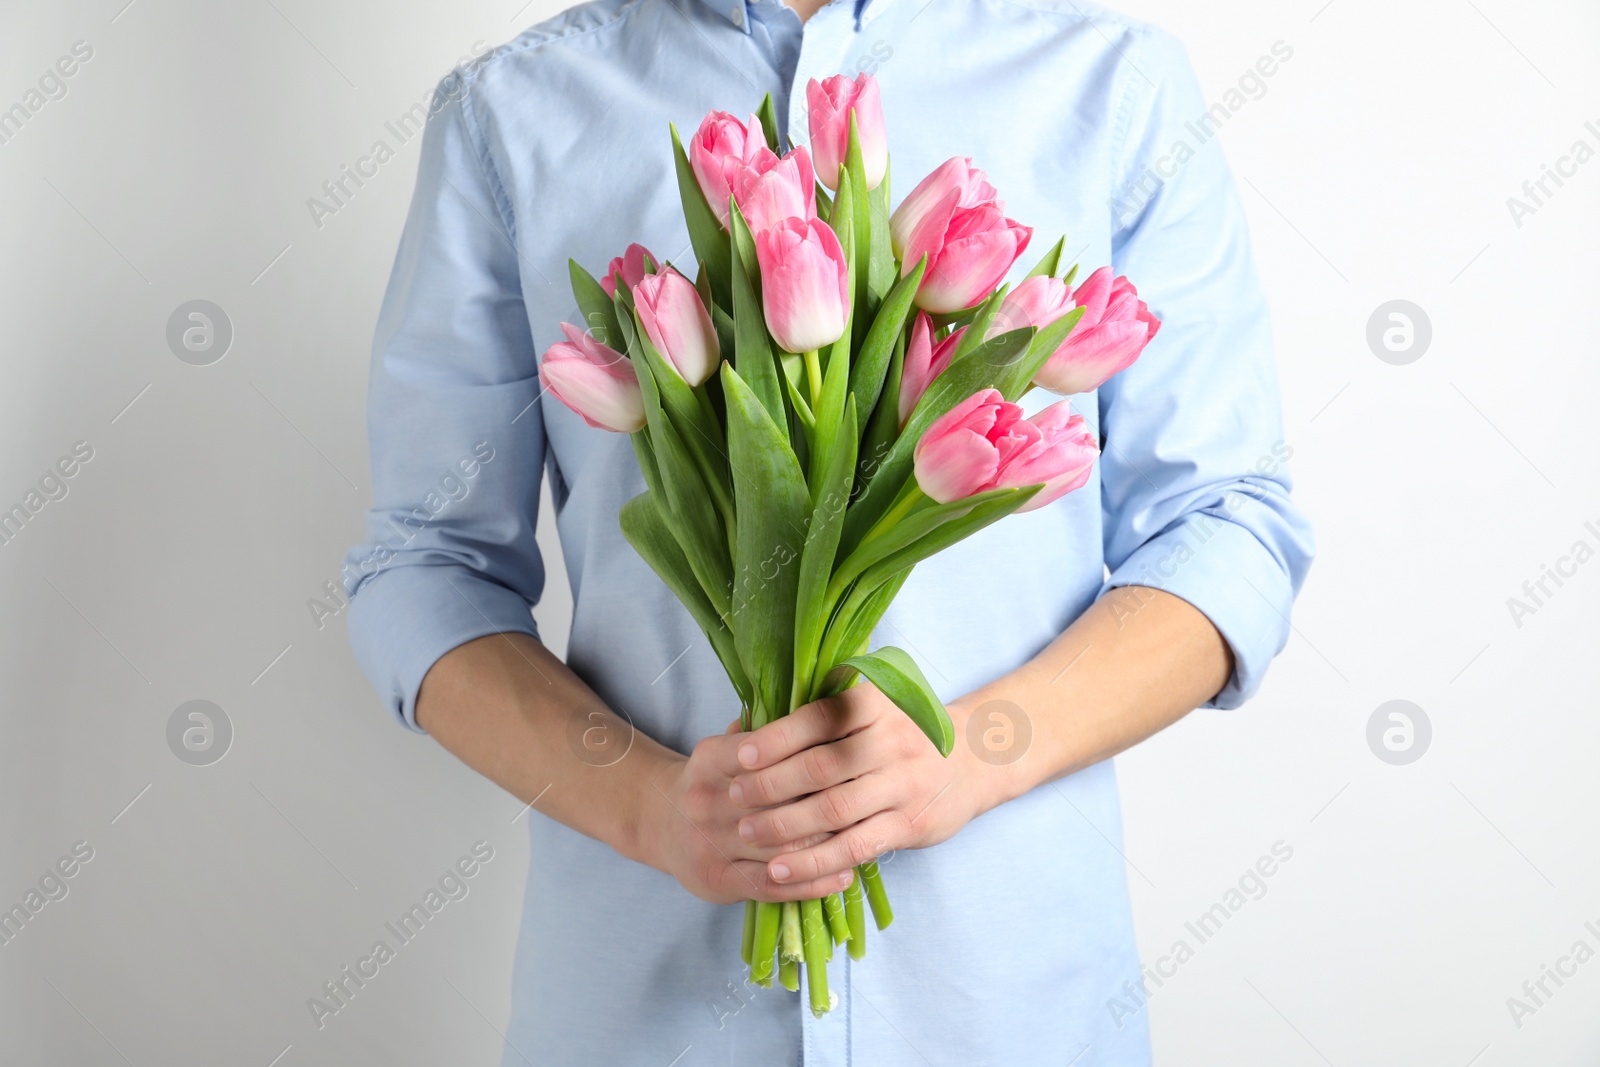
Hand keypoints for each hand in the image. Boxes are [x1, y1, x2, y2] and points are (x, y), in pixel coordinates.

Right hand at [639, 723, 857, 904]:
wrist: (660, 822)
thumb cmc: (712, 779)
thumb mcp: (726, 745)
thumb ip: (765, 732)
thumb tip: (819, 707)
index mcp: (710, 758)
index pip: (767, 755)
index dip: (812, 758)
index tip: (853, 757)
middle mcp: (706, 801)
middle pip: (781, 802)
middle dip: (829, 802)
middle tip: (872, 799)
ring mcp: (710, 843)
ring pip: (782, 846)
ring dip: (830, 845)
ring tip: (867, 838)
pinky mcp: (718, 879)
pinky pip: (773, 885)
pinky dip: (812, 882)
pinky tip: (843, 874)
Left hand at [727, 684, 986, 887]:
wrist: (971, 761)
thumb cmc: (901, 732)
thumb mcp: (873, 707)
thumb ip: (825, 711)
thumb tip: (752, 720)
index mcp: (877, 704)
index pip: (820, 718)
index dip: (777, 737)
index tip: (742, 754)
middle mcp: (894, 741)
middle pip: (822, 766)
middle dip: (771, 784)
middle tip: (734, 797)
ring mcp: (905, 784)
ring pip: (834, 810)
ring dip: (785, 825)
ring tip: (747, 832)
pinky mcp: (910, 824)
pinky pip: (854, 847)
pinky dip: (814, 860)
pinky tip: (781, 869)